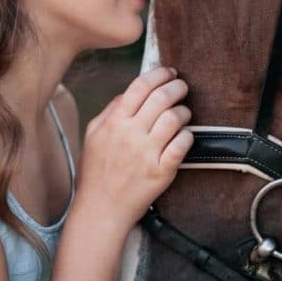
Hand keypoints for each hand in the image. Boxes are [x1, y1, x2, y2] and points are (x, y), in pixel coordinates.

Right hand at [75, 66, 193, 231]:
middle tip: (182, 87)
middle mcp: (131, 134)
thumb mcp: (93, 134)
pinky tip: (185, 135)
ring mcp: (147, 153)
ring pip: (174, 118)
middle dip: (177, 87)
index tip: (169, 72)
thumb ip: (111, 110)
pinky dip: (188, 136)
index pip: (140, 86)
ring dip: (184, 110)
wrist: (101, 208)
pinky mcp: (161, 171)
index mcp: (114, 122)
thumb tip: (131, 91)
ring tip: (183, 112)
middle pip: (161, 97)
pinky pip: (182, 145)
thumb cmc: (96, 171)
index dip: (159, 74)